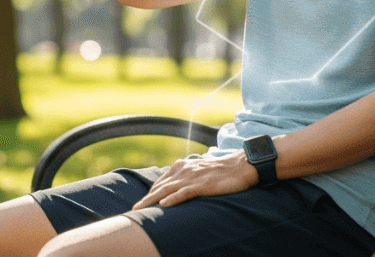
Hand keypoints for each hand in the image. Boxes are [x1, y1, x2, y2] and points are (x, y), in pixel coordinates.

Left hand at [131, 152, 257, 209]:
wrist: (240, 166)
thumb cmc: (221, 171)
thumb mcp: (200, 171)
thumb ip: (187, 176)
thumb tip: (177, 186)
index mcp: (182, 166)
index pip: (161, 181)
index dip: (150, 192)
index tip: (141, 203)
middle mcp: (184, 170)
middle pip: (160, 187)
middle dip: (146, 199)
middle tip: (134, 209)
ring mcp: (193, 177)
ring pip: (168, 190)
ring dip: (152, 200)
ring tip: (141, 209)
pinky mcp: (203, 185)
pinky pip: (184, 193)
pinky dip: (173, 199)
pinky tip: (164, 205)